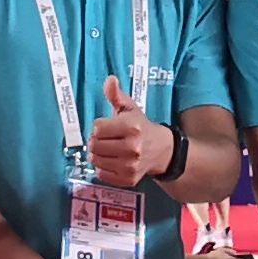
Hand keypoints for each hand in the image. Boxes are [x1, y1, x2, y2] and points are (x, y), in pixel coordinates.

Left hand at [88, 73, 166, 189]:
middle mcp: (132, 147)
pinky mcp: (128, 179)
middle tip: (104, 139)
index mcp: (132, 127)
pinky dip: (102, 168)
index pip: (97, 128)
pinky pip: (102, 174)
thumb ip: (116, 95)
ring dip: (97, 154)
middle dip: (95, 141)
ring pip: (96, 160)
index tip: (106, 126)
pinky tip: (111, 161)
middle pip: (94, 145)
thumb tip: (109, 80)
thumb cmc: (141, 127)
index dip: (99, 126)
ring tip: (107, 149)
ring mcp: (130, 165)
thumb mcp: (130, 108)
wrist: (163, 151)